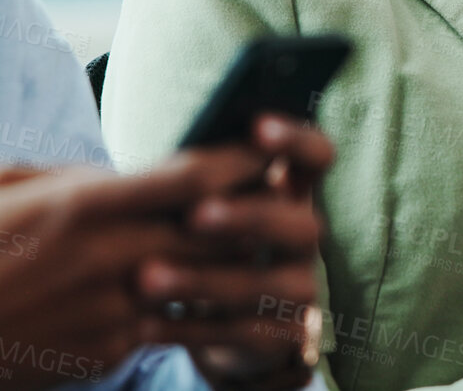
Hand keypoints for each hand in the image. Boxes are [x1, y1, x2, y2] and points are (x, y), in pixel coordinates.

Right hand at [0, 149, 272, 390]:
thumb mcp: (0, 186)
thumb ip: (71, 173)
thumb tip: (121, 172)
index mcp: (82, 204)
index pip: (189, 175)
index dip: (244, 158)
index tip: (276, 142)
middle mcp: (108, 255)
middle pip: (215, 227)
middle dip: (264, 208)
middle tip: (300, 194)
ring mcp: (114, 308)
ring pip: (212, 285)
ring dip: (260, 271)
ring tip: (299, 259)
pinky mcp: (112, 350)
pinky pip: (186, 332)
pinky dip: (230, 325)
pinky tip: (266, 318)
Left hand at [138, 116, 334, 389]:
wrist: (218, 314)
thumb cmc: (202, 235)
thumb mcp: (206, 198)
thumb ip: (201, 175)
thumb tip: (166, 154)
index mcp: (292, 189)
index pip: (317, 156)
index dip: (297, 140)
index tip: (258, 127)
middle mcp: (305, 238)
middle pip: (303, 225)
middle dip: (250, 218)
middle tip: (195, 215)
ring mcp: (299, 289)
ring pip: (269, 286)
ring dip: (207, 279)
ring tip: (147, 278)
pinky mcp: (279, 335)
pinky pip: (242, 334)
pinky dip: (192, 327)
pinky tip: (145, 324)